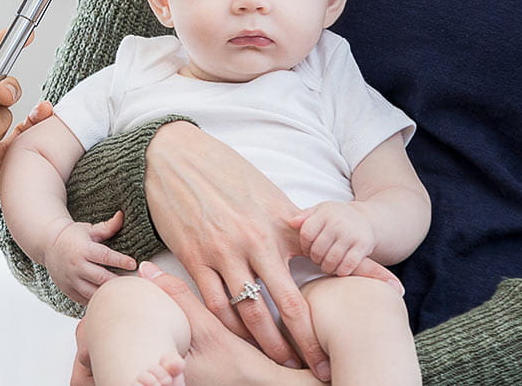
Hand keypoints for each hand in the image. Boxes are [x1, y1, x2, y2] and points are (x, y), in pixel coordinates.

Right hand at [43, 212, 137, 304]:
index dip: (120, 261)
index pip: (105, 256)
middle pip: (102, 278)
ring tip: (125, 293)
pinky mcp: (69, 290)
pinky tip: (110, 299)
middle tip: (136, 284)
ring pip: (94, 292)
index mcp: (83, 249)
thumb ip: (107, 227)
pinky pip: (86, 300)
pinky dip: (98, 300)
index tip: (133, 263)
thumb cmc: (72, 236)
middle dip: (120, 282)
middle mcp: (76, 266)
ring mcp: (71, 280)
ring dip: (110, 294)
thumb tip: (123, 215)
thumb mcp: (89, 229)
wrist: (48, 245)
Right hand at [145, 124, 400, 379]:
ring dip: (267, 342)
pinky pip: (214, 302)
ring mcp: (221, 251)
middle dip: (305, 343)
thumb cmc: (228, 174)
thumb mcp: (271, 196)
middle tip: (319, 369)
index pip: (323, 268)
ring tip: (281, 361)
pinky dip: (228, 325)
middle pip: (287, 306)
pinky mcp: (192, 256)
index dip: (338, 305)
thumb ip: (301, 228)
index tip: (347, 336)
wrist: (174, 156)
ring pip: (249, 311)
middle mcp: (255, 241)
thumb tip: (339, 251)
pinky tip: (239, 338)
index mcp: (280, 225)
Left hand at [290, 202, 375, 275]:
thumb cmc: (336, 216)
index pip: (306, 233)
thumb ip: (305, 216)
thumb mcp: (320, 210)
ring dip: (326, 267)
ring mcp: (351, 235)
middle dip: (315, 258)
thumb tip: (291, 223)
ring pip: (332, 258)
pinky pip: (349, 264)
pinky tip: (339, 270)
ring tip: (326, 266)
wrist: (365, 218)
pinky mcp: (363, 246)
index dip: (304, 246)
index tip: (306, 250)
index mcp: (324, 213)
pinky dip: (341, 270)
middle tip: (317, 260)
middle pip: (318, 249)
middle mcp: (338, 223)